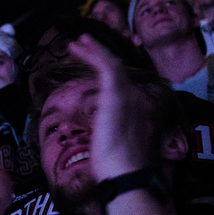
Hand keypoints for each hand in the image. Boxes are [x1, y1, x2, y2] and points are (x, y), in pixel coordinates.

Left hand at [65, 36, 153, 179]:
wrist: (125, 174)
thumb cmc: (117, 167)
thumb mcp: (112, 144)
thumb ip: (109, 132)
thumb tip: (103, 133)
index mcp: (134, 109)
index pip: (121, 82)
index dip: (107, 68)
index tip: (92, 62)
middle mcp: (134, 98)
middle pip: (118, 68)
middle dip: (100, 53)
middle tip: (83, 42)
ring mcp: (127, 97)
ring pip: (112, 64)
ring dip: (94, 49)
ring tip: (78, 40)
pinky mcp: (116, 97)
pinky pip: (107, 68)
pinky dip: (95, 55)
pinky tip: (83, 47)